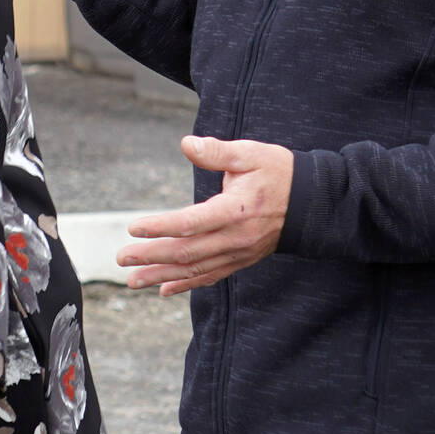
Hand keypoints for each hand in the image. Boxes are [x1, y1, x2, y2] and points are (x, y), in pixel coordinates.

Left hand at [117, 136, 292, 295]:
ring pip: (195, 270)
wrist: (312, 203)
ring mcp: (239, 253)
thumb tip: (187, 143)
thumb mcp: (249, 153)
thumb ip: (217, 151)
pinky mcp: (241, 260)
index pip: (191, 223)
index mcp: (235, 210)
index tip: (134, 228)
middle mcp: (235, 238)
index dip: (160, 227)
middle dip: (152, 257)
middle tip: (122, 258)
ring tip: (132, 282)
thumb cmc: (278, 172)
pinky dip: (186, 285)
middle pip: (187, 252)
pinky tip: (163, 290)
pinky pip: (211, 276)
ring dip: (162, 276)